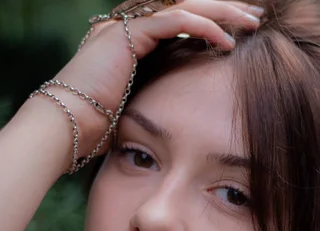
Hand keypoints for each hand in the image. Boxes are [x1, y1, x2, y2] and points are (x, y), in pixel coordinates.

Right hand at [38, 0, 262, 157]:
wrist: (64, 129)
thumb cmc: (95, 128)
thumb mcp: (136, 105)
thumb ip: (156, 94)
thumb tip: (180, 109)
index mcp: (130, 40)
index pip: (179, 20)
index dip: (211, 21)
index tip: (240, 32)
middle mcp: (127, 26)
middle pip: (185, 6)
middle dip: (223, 8)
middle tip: (255, 15)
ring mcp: (124, 26)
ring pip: (184, 7)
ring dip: (222, 12)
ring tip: (252, 22)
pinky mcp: (126, 33)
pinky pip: (175, 21)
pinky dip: (204, 28)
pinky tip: (228, 41)